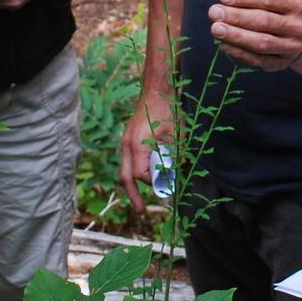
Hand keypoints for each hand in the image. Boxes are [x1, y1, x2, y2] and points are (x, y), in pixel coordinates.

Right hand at [120, 89, 176, 211]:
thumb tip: (175, 174)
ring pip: (124, 169)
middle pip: (125, 176)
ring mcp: (125, 141)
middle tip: (141, 210)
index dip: (154, 182)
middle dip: (133, 194)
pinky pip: (128, 161)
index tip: (167, 184)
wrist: (156, 90)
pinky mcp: (128, 139)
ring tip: (140, 200)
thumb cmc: (167, 110)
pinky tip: (144, 178)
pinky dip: (134, 172)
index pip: (140, 174)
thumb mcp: (176, 134)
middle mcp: (127, 144)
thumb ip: (174, 155)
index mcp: (138, 144)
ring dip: (133, 184)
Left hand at [208, 0, 301, 70]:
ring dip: (236, 36)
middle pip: (264, 21)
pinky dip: (238, 53)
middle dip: (237, 17)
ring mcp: (290, 48)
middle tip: (215, 12)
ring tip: (216, 29)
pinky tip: (223, 44)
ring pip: (261, 42)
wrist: (301, 40)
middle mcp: (296, 27)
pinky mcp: (280, 64)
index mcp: (295, 5)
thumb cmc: (279, 15)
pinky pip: (257, 60)